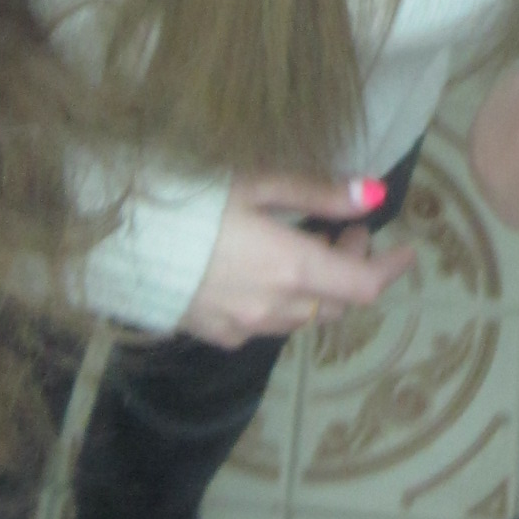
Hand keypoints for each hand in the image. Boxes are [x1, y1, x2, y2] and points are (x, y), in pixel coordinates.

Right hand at [179, 174, 414, 347]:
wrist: (113, 238)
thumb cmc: (186, 197)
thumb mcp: (255, 183)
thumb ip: (317, 193)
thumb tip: (372, 193)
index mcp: (291, 268)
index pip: (363, 286)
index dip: (389, 269)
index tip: (405, 249)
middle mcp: (273, 308)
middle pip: (336, 304)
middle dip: (348, 269)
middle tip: (341, 231)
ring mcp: (242, 328)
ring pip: (302, 318)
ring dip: (315, 289)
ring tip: (302, 249)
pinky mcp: (213, 335)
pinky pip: (263, 327)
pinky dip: (279, 303)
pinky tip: (260, 275)